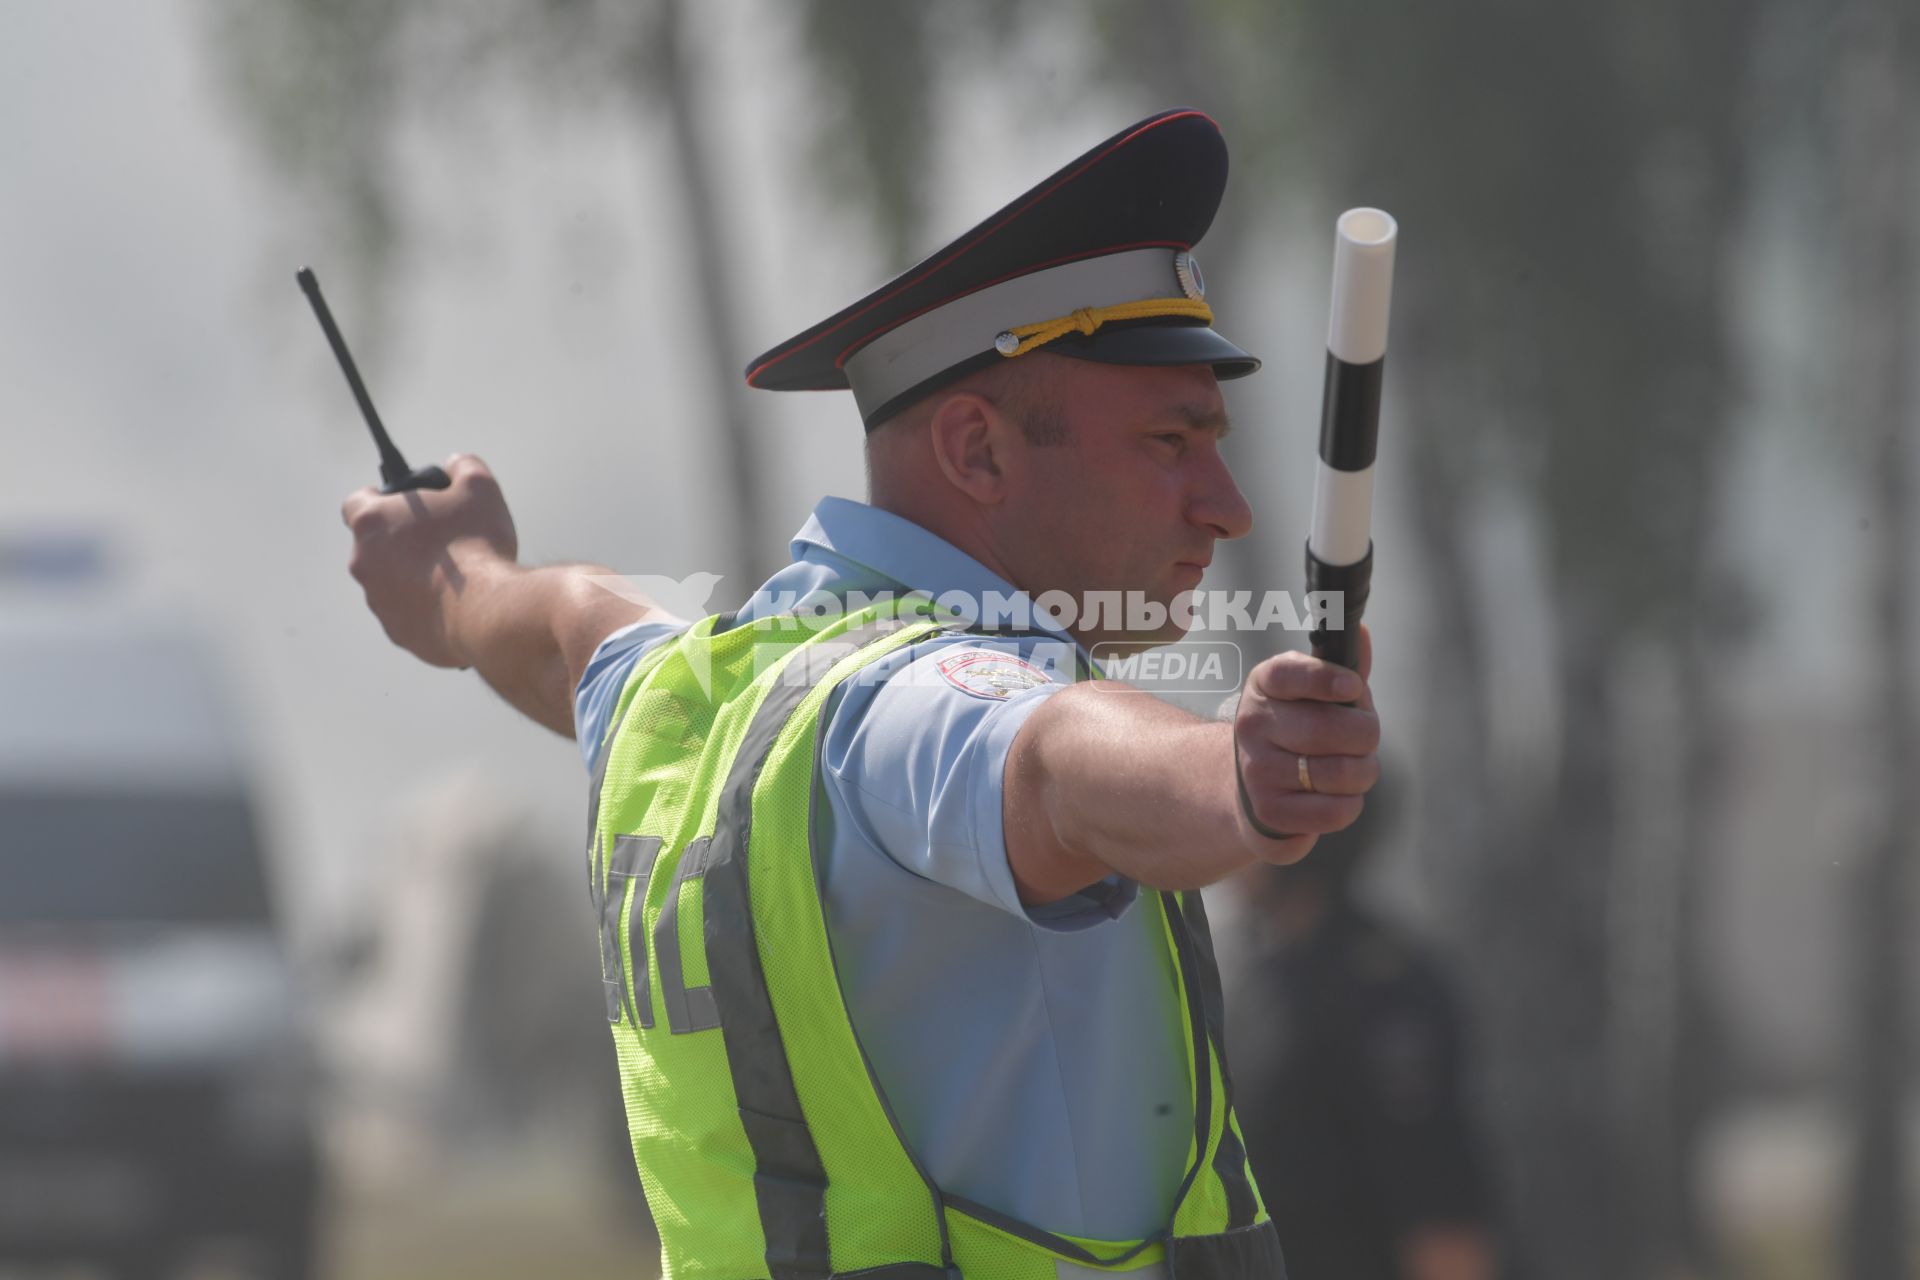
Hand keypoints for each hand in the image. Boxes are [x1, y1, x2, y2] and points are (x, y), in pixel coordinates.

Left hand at [342, 454, 517, 667]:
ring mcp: (379, 603)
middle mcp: (365, 564)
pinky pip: (409, 615)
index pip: (356, 503)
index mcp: (373, 524)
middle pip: (375, 546)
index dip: (377, 498)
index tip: (397, 503)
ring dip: (413, 577)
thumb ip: (463, 467)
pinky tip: (458, 604)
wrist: (487, 611)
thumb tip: (457, 465)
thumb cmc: (476, 546)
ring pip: (391, 584)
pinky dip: (427, 609)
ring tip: (454, 576)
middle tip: (440, 539)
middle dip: (402, 542)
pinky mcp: (399, 634)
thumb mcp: (479, 487)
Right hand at [1232, 624, 1379, 860]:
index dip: (1326, 679)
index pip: (1289, 674)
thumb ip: (1341, 667)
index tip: (1352, 687)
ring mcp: (1257, 770)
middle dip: (1366, 735)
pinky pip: (1335, 810)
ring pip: (1340, 772)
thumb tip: (1363, 633)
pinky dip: (1350, 804)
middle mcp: (1252, 725)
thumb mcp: (1311, 695)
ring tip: (1353, 769)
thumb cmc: (1296, 732)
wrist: (1250, 788)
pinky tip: (1337, 795)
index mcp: (1264, 685)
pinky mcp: (1270, 811)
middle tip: (1363, 739)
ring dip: (1363, 772)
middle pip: (1329, 728)